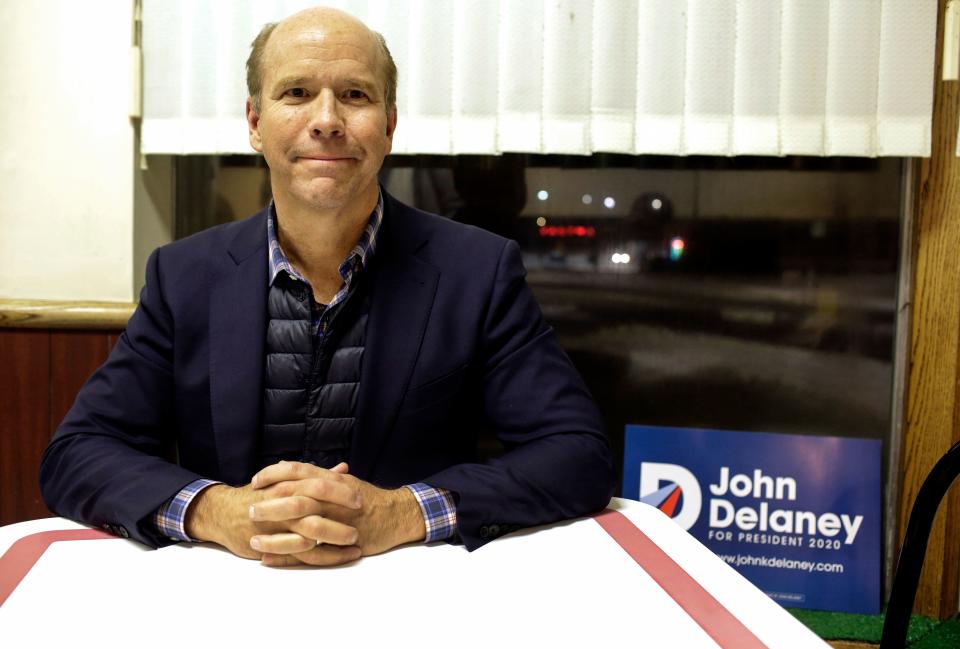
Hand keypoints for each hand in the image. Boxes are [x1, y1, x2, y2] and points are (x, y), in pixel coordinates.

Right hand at [184, 462, 362, 565]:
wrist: (225, 513)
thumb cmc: (261, 495)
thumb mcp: (286, 480)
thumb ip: (316, 476)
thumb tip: (343, 469)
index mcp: (287, 483)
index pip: (318, 483)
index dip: (341, 490)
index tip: (360, 496)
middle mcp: (282, 501)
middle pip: (316, 504)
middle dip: (341, 511)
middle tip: (362, 517)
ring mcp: (276, 523)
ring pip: (310, 530)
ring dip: (335, 536)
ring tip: (356, 542)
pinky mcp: (271, 543)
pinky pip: (300, 552)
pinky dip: (321, 555)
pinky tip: (339, 556)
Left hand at [250, 461, 426, 566]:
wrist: (398, 515)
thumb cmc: (369, 498)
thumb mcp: (345, 482)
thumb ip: (319, 476)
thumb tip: (292, 469)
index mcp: (332, 480)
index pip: (298, 471)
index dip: (274, 475)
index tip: (255, 482)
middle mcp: (334, 498)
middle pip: (297, 497)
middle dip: (270, 505)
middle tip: (248, 510)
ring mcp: (339, 521)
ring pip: (302, 526)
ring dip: (275, 534)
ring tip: (253, 540)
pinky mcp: (342, 544)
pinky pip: (311, 553)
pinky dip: (288, 557)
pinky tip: (269, 560)